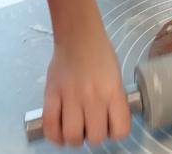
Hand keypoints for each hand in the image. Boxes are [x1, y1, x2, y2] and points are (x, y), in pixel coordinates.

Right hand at [42, 27, 130, 146]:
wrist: (78, 34)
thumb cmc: (100, 53)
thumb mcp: (115, 76)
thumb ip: (112, 101)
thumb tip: (107, 125)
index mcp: (113, 91)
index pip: (120, 130)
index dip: (115, 132)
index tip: (109, 125)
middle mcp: (94, 96)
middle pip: (95, 137)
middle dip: (93, 135)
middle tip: (89, 125)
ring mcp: (71, 96)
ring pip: (72, 136)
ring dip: (73, 137)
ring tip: (74, 127)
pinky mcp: (51, 94)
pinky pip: (50, 126)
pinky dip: (54, 135)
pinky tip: (59, 129)